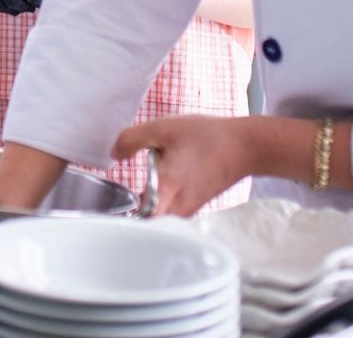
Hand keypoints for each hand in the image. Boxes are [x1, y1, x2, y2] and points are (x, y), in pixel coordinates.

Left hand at [111, 115, 256, 216]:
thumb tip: (114, 154)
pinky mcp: (194, 206)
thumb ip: (132, 139)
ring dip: (144, 209)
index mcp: (166, 190)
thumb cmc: (206, 137)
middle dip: (128, 216)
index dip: (121, 220)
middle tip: (112, 203)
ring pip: (157, 219)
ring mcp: (187, 210)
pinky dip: (158, 204)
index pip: (139, 221)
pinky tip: (153, 186)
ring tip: (129, 194)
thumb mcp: (163, 128)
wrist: (245, 147)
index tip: (107, 212)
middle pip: (146, 224)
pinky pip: (168, 212)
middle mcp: (177, 207)